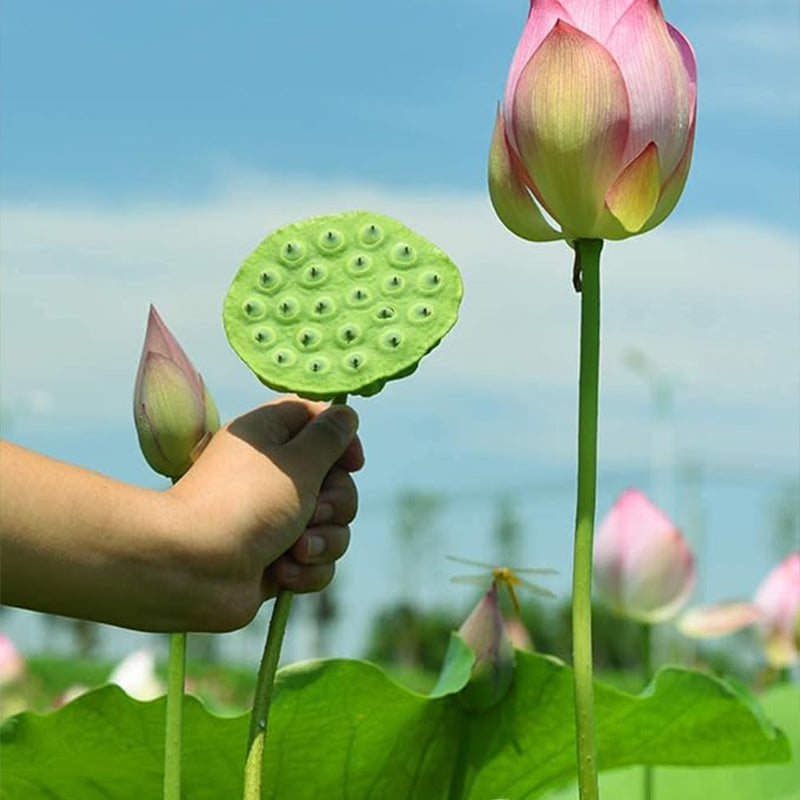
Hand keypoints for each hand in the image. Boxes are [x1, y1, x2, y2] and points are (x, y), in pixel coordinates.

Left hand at [167, 396, 363, 631]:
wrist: (192, 570)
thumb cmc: (246, 504)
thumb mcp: (297, 462)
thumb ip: (329, 437)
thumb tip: (346, 413)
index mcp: (269, 437)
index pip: (317, 422)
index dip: (342, 441)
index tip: (353, 463)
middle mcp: (273, 474)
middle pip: (336, 481)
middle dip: (336, 503)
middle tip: (313, 511)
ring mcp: (275, 518)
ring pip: (333, 525)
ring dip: (324, 540)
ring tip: (296, 548)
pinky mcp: (278, 557)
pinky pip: (317, 560)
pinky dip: (306, 568)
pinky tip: (280, 572)